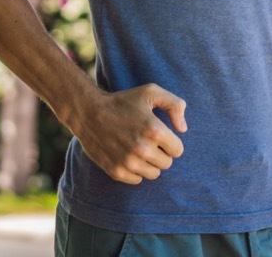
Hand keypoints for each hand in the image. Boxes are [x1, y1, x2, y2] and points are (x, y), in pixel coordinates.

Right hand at [70, 83, 187, 184]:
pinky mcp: (117, 171)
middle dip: (161, 153)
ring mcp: (129, 162)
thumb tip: (183, 129)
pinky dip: (136, 171)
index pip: (178, 150)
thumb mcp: (151, 91)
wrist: (89, 112)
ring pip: (154, 173)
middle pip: (167, 163)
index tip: (160, 135)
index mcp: (154, 130)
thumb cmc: (122, 101)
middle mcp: (143, 149)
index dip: (171, 142)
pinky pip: (138, 180)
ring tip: (139, 148)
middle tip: (148, 141)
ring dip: (150, 163)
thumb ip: (175, 105)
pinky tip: (128, 155)